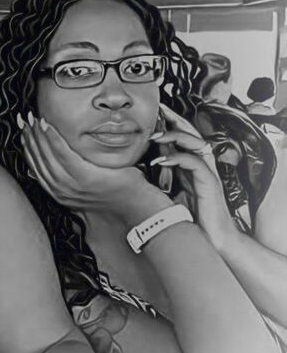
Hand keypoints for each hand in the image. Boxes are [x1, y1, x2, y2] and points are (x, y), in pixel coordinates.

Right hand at [19, 112, 165, 219]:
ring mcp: (72, 186)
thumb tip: (59, 161)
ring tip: (33, 120)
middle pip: (38, 161)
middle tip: (24, 120)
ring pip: (47, 156)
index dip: (27, 147)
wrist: (134, 206)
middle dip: (28, 138)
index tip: (23, 131)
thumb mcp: (87, 187)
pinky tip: (47, 126)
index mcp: (60, 193)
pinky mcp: (85, 177)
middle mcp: (62, 191)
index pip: (36, 167)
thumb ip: (71, 177)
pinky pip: (63, 154)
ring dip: (37, 136)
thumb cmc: (115, 193)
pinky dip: (53, 139)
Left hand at [152, 103, 234, 251]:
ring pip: (195, 143)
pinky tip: (162, 161)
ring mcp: (207, 173)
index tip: (155, 113)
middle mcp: (202, 166)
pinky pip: (195, 163)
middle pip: (191, 134)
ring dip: (174, 137)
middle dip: (175, 120)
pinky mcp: (210, 183)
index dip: (171, 124)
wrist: (214, 242)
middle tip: (158, 110)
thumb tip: (138, 175)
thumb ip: (161, 182)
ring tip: (154, 137)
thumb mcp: (171, 197)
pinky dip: (178, 159)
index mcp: (192, 167)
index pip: (183, 138)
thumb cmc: (192, 221)